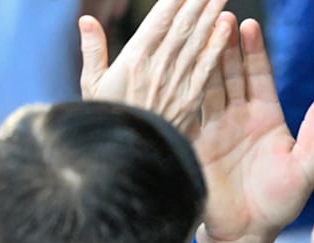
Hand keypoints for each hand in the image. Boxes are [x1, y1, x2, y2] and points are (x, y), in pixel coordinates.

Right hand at [78, 0, 230, 138]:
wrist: (127, 156)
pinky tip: (227, 28)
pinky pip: (206, 68)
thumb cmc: (107, 121)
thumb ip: (93, 51)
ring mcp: (176, 82)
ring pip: (197, 41)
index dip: (173, 0)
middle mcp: (158, 66)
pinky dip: (216, 46)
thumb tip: (87, 20)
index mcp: (134, 59)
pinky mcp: (190, 100)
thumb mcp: (92, 87)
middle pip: (183, 25)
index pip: (159, 20)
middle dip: (198, 1)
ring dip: (211, 14)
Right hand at [195, 17, 313, 242]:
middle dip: (224, 44)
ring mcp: (214, 129)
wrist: (246, 237)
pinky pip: (188, 111)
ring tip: (197, 33)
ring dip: (202, 60)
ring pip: (207, 85)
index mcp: (266, 118)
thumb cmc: (280, 204)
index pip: (258, 75)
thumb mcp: (305, 166)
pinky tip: (176, 68)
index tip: (247, 25)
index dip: (253, 51)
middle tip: (218, 16)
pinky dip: (183, 89)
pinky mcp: (194, 143)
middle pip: (229, 72)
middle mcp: (238, 117)